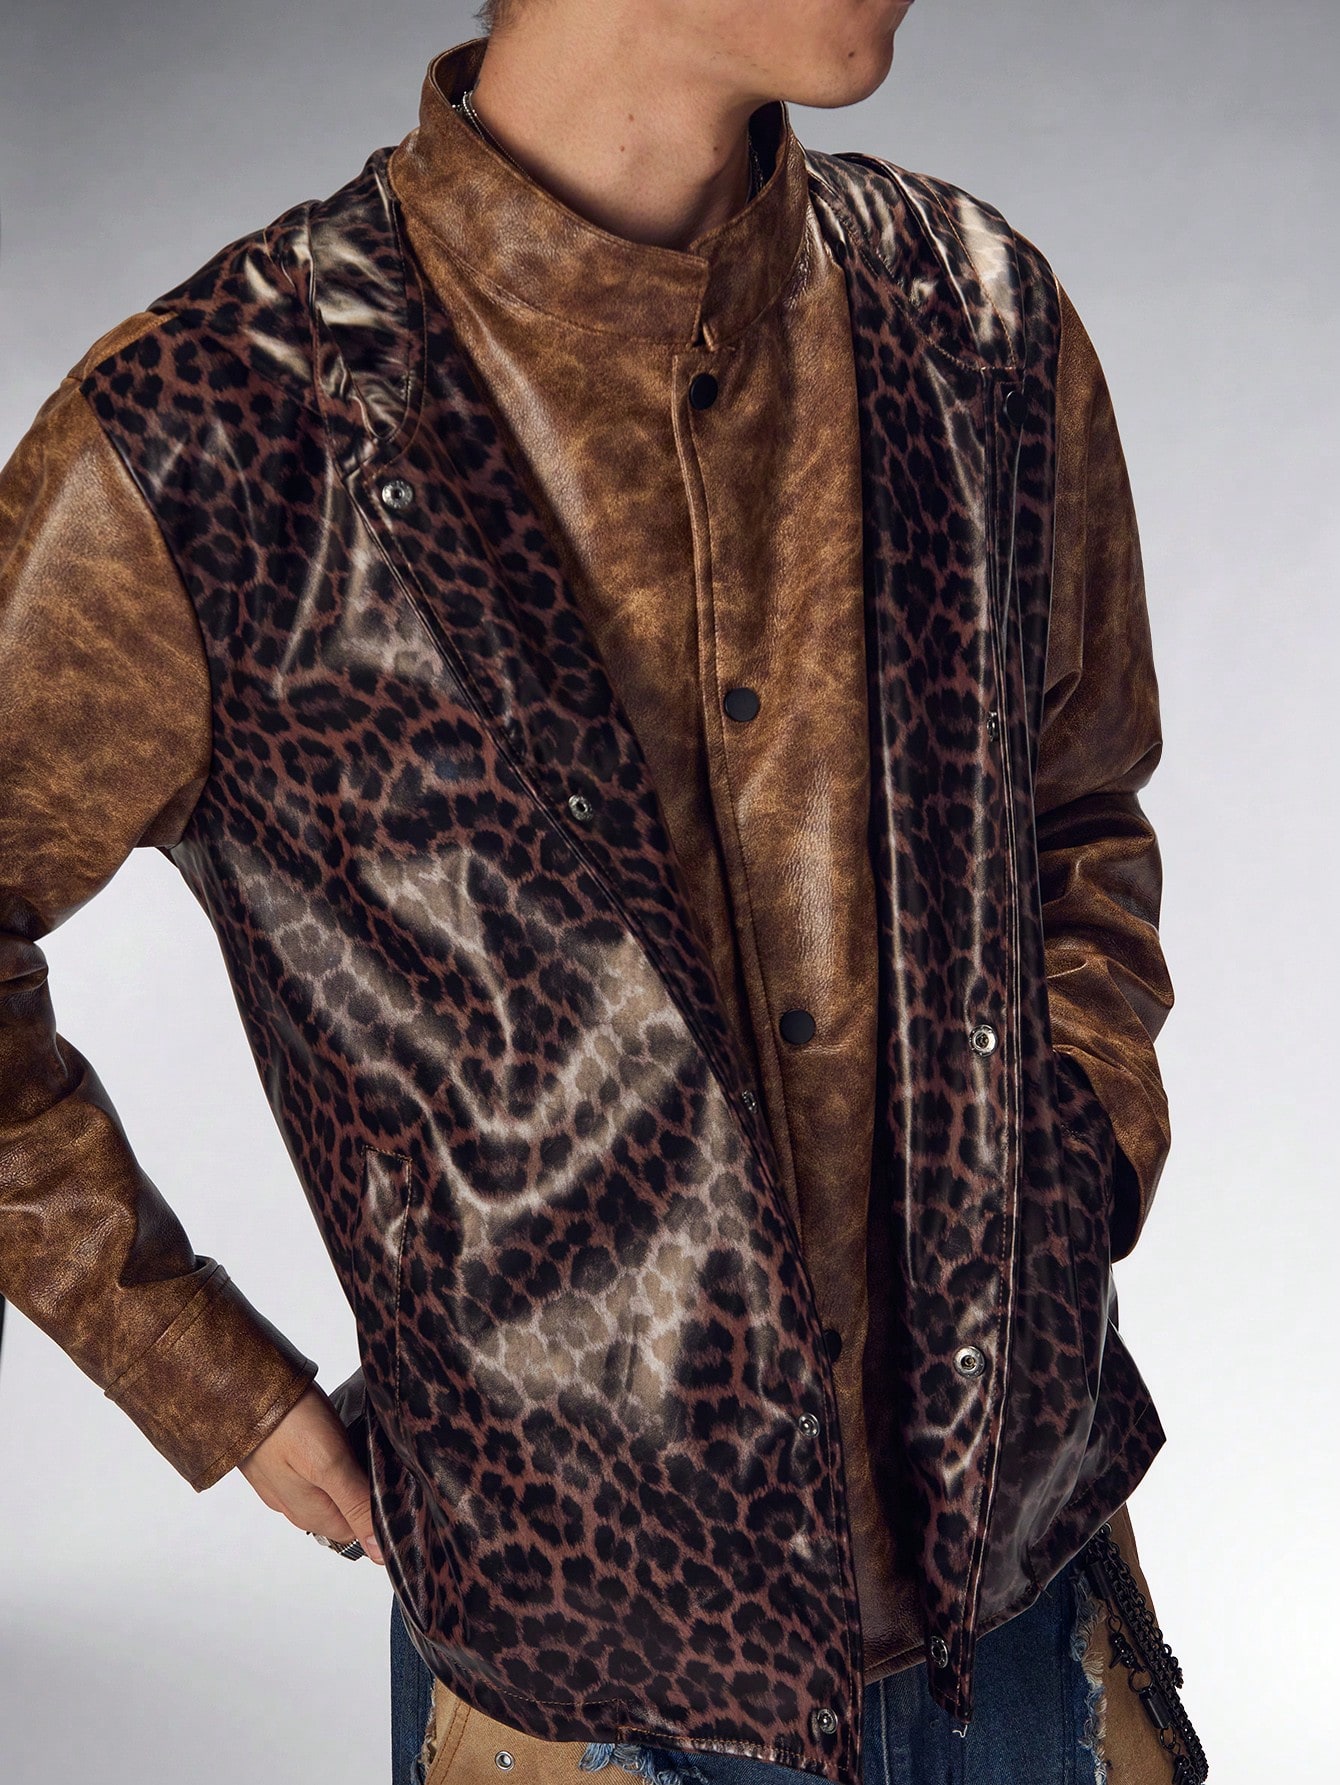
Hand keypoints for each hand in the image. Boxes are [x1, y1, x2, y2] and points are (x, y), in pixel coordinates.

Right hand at [237, 1382, 384, 1562]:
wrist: (241, 1386)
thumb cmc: (287, 1422)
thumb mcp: (331, 1463)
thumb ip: (355, 1505)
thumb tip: (379, 1552)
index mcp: (309, 1514)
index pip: (356, 1531)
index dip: (378, 1511)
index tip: (396, 1483)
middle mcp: (293, 1505)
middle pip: (341, 1513)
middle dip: (363, 1494)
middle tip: (382, 1460)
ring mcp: (280, 1483)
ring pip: (325, 1492)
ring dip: (346, 1477)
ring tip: (361, 1445)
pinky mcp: (275, 1462)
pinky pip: (309, 1474)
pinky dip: (328, 1462)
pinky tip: (336, 1438)